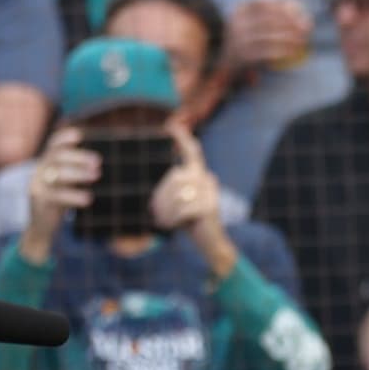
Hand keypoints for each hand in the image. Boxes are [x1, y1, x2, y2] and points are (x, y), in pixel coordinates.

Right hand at [22, 126, 99, 261]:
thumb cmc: (60, 202)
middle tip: (98, 162)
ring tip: (96, 175)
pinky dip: (74, 195)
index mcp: (47, 162)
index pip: (53, 145)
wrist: (41, 227)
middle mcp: (39, 170)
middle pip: (57, 156)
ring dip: (78, 173)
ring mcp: (37, 185)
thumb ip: (78, 172)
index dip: (64, 137)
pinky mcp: (39, 201)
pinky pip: (56, 195)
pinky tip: (88, 198)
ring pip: (57, 174)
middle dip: (78, 157)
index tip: (80, 135)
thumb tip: (101, 165)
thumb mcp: (67, 184)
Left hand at [151, 121, 236, 275]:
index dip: (182, 139)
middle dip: (162, 197)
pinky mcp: (209, 207)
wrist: (211, 243)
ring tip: (166, 222)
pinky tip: (176, 226)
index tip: (171, 126)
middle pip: (175, 178)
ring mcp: (210, 193)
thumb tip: (165, 185)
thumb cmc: (191, 222)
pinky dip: (174, 219)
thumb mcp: (179, 203)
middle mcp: (208, 180)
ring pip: (177, 194)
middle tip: (157, 214)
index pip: (192, 153)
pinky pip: (183, 209)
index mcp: (200, 176)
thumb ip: (173, 191)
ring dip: (167, 211)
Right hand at [222, 0, 310, 70]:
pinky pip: (267, 51)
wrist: (226, 64)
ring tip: (302, 41)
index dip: (284, 5)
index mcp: (240, 9)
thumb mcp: (256, 24)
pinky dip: (283, 51)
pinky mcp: (242, 55)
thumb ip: (276, 16)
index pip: (264, 0)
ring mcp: (238, 38)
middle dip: (292, 22)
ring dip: (290, 38)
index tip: (298, 12)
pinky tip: (293, 52)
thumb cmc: (249, 41)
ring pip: (270, 35)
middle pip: (269, 18)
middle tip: (306, 29)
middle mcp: (236, 21)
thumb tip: (302, 18)